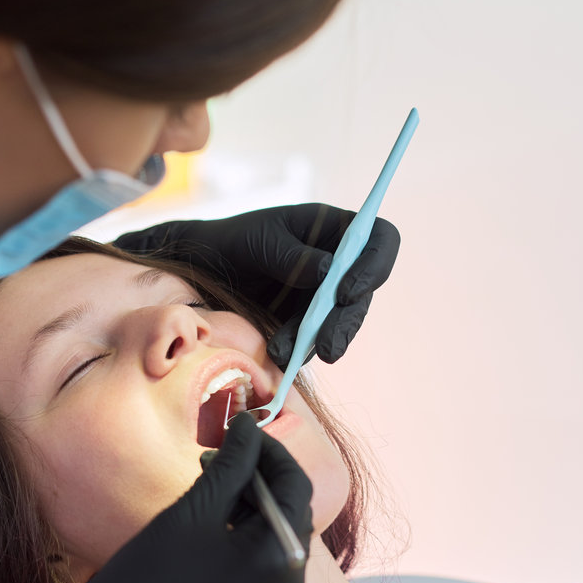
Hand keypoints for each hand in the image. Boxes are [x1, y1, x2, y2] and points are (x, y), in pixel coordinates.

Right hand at [0, 415, 312, 582]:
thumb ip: (232, 463)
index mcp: (282, 560)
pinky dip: (245, 550)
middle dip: (258, 482)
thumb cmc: (148, 575)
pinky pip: (262, 579)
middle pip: (288, 518)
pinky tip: (211, 535)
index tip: (241, 429)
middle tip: (217, 458)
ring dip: (250, 515)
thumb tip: (250, 425)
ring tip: (208, 493)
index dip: (270, 451)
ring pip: (275, 548)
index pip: (296, 487)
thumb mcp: (194, 509)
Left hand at [114, 203, 399, 368]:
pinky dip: (300, 349)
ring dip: (322, 340)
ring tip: (287, 352)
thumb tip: (328, 272)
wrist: (203, 270)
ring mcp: (326, 294)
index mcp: (335, 229)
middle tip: (328, 346)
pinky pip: (317, 339)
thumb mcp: (259, 240)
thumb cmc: (233, 241)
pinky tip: (279, 354)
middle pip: (364, 291)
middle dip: (346, 320)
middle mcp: (339, 263)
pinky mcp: (310, 322)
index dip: (374, 265)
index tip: (346, 291)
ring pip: (343, 321)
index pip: (379, 240)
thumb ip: (291, 255)